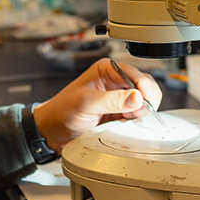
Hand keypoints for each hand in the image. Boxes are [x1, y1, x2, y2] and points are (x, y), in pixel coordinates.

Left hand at [32, 58, 162, 150]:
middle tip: (137, 112)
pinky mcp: (119, 111)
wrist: (53, 130)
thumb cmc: (63, 111)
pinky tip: (126, 122)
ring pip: (143, 100)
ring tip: (128, 117)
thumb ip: (112, 100)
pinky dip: (136, 118)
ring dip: (141, 110)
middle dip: (145, 99)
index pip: (134, 74)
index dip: (143, 87)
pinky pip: (136, 113)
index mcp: (106, 69)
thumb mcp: (87, 104)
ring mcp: (118, 97)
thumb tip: (137, 97)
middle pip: (144, 86)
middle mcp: (114, 81)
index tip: (146, 101)